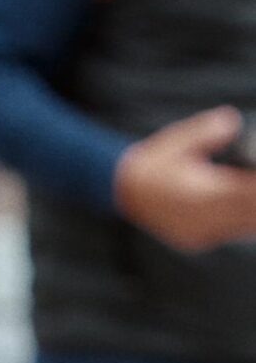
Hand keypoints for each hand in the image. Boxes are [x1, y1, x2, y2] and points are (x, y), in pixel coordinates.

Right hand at [113, 107, 255, 251]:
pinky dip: (242, 221)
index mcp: (202, 194)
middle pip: (251, 214)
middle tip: (254, 176)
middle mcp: (205, 218)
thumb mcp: (176, 140)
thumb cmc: (151, 163)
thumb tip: (234, 120)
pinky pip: (229, 234)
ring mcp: (202, 233)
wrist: (121, 191)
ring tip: (250, 190)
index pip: (247, 193)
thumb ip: (208, 131)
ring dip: (253, 211)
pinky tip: (243, 206)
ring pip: (245, 228)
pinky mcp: (198, 241)